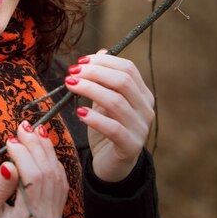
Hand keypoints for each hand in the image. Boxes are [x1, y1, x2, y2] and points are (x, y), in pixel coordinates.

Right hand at [0, 121, 68, 217]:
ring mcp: (55, 213)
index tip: (11, 140)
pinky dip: (53, 160)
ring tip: (35, 130)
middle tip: (23, 127)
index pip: (32, 179)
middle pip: (47, 173)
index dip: (23, 155)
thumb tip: (9, 164)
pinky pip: (60, 179)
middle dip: (36, 146)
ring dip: (46, 149)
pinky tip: (44, 146)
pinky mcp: (57, 208)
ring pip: (57, 174)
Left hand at [64, 50, 154, 181]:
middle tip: (72, 72)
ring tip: (70, 85)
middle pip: (123, 81)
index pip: (128, 69)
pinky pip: (113, 128)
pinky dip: (94, 118)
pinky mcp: (130, 146)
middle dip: (95, 73)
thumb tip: (100, 51)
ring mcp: (141, 128)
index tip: (80, 61)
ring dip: (90, 90)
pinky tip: (79, 113)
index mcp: (142, 95)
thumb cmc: (106, 129)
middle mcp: (146, 110)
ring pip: (116, 101)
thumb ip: (104, 79)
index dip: (104, 61)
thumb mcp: (104, 102)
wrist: (111, 165)